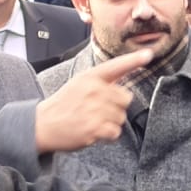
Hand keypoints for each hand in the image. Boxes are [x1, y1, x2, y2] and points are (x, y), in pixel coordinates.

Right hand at [33, 49, 153, 154]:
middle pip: (126, 98)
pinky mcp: (95, 128)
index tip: (149, 55)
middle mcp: (94, 90)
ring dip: (111, 122)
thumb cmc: (63, 105)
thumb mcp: (79, 84)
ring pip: (121, 117)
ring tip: (92, 121)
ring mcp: (95, 109)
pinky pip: (115, 132)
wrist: (42, 125)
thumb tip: (124, 76)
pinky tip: (94, 131)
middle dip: (116, 106)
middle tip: (98, 111)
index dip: (133, 60)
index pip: (116, 66)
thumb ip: (101, 80)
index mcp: (90, 77)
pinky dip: (107, 135)